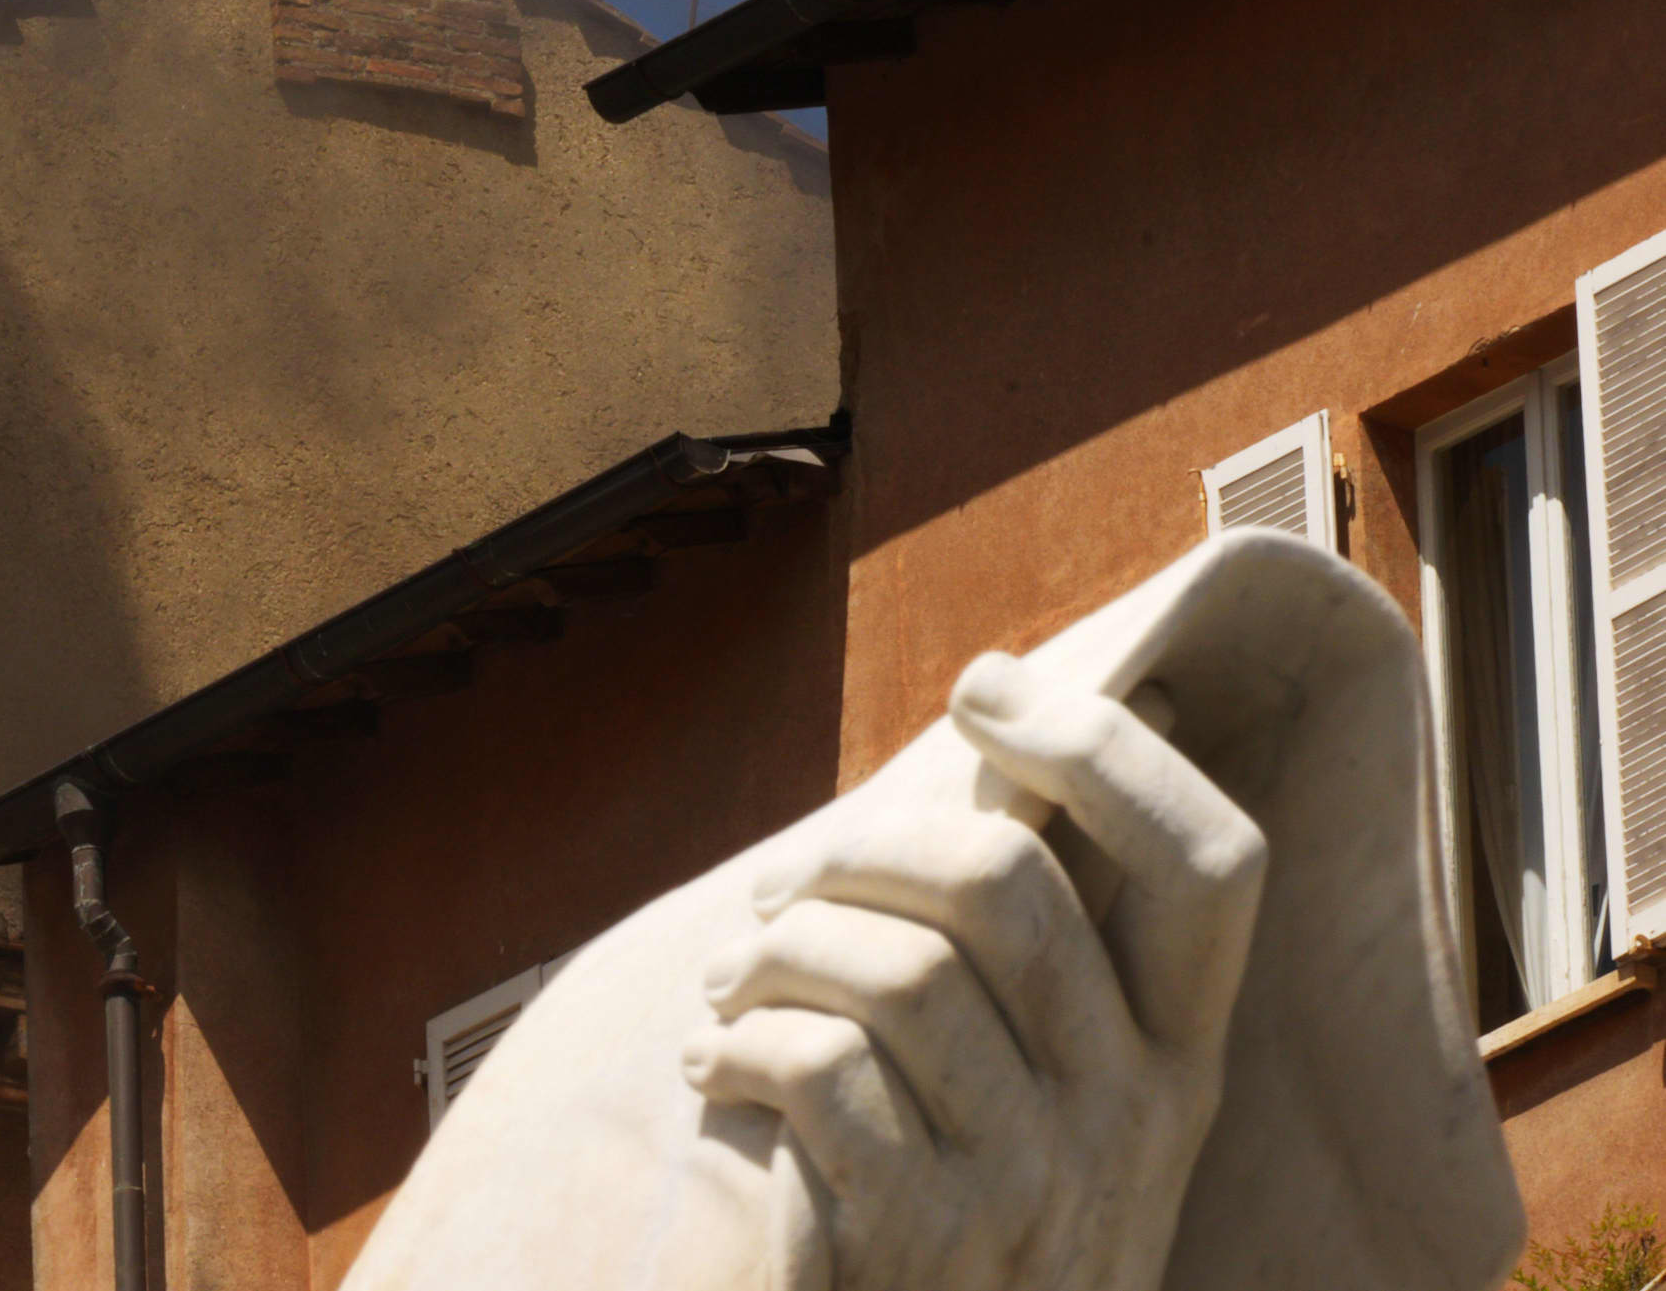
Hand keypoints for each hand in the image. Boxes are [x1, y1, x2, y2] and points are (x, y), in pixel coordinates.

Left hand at [679, 652, 1268, 1289]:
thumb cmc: (925, 1200)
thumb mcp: (1021, 1075)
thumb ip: (1023, 926)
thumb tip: (1036, 718)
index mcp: (1173, 1053)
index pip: (1212, 858)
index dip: (1102, 743)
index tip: (982, 686)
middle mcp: (1136, 1118)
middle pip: (1010, 884)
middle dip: (853, 848)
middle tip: (772, 894)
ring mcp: (1040, 1188)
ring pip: (899, 970)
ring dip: (774, 953)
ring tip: (726, 991)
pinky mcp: (930, 1244)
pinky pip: (824, 1074)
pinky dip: (737, 1046)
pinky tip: (708, 1066)